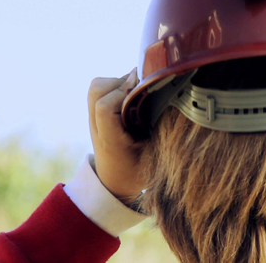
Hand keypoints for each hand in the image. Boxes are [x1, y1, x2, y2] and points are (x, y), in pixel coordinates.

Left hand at [88, 68, 146, 204]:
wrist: (114, 183)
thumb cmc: (138, 171)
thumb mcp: (154, 155)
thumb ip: (159, 129)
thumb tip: (171, 98)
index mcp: (110, 139)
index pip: (105, 106)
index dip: (124, 93)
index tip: (145, 92)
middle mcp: (98, 126)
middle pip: (97, 89)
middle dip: (121, 82)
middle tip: (141, 89)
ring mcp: (94, 119)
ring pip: (97, 86)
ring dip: (117, 83)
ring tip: (137, 92)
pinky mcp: (96, 114)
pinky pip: (101, 90)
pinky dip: (116, 87)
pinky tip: (132, 98)